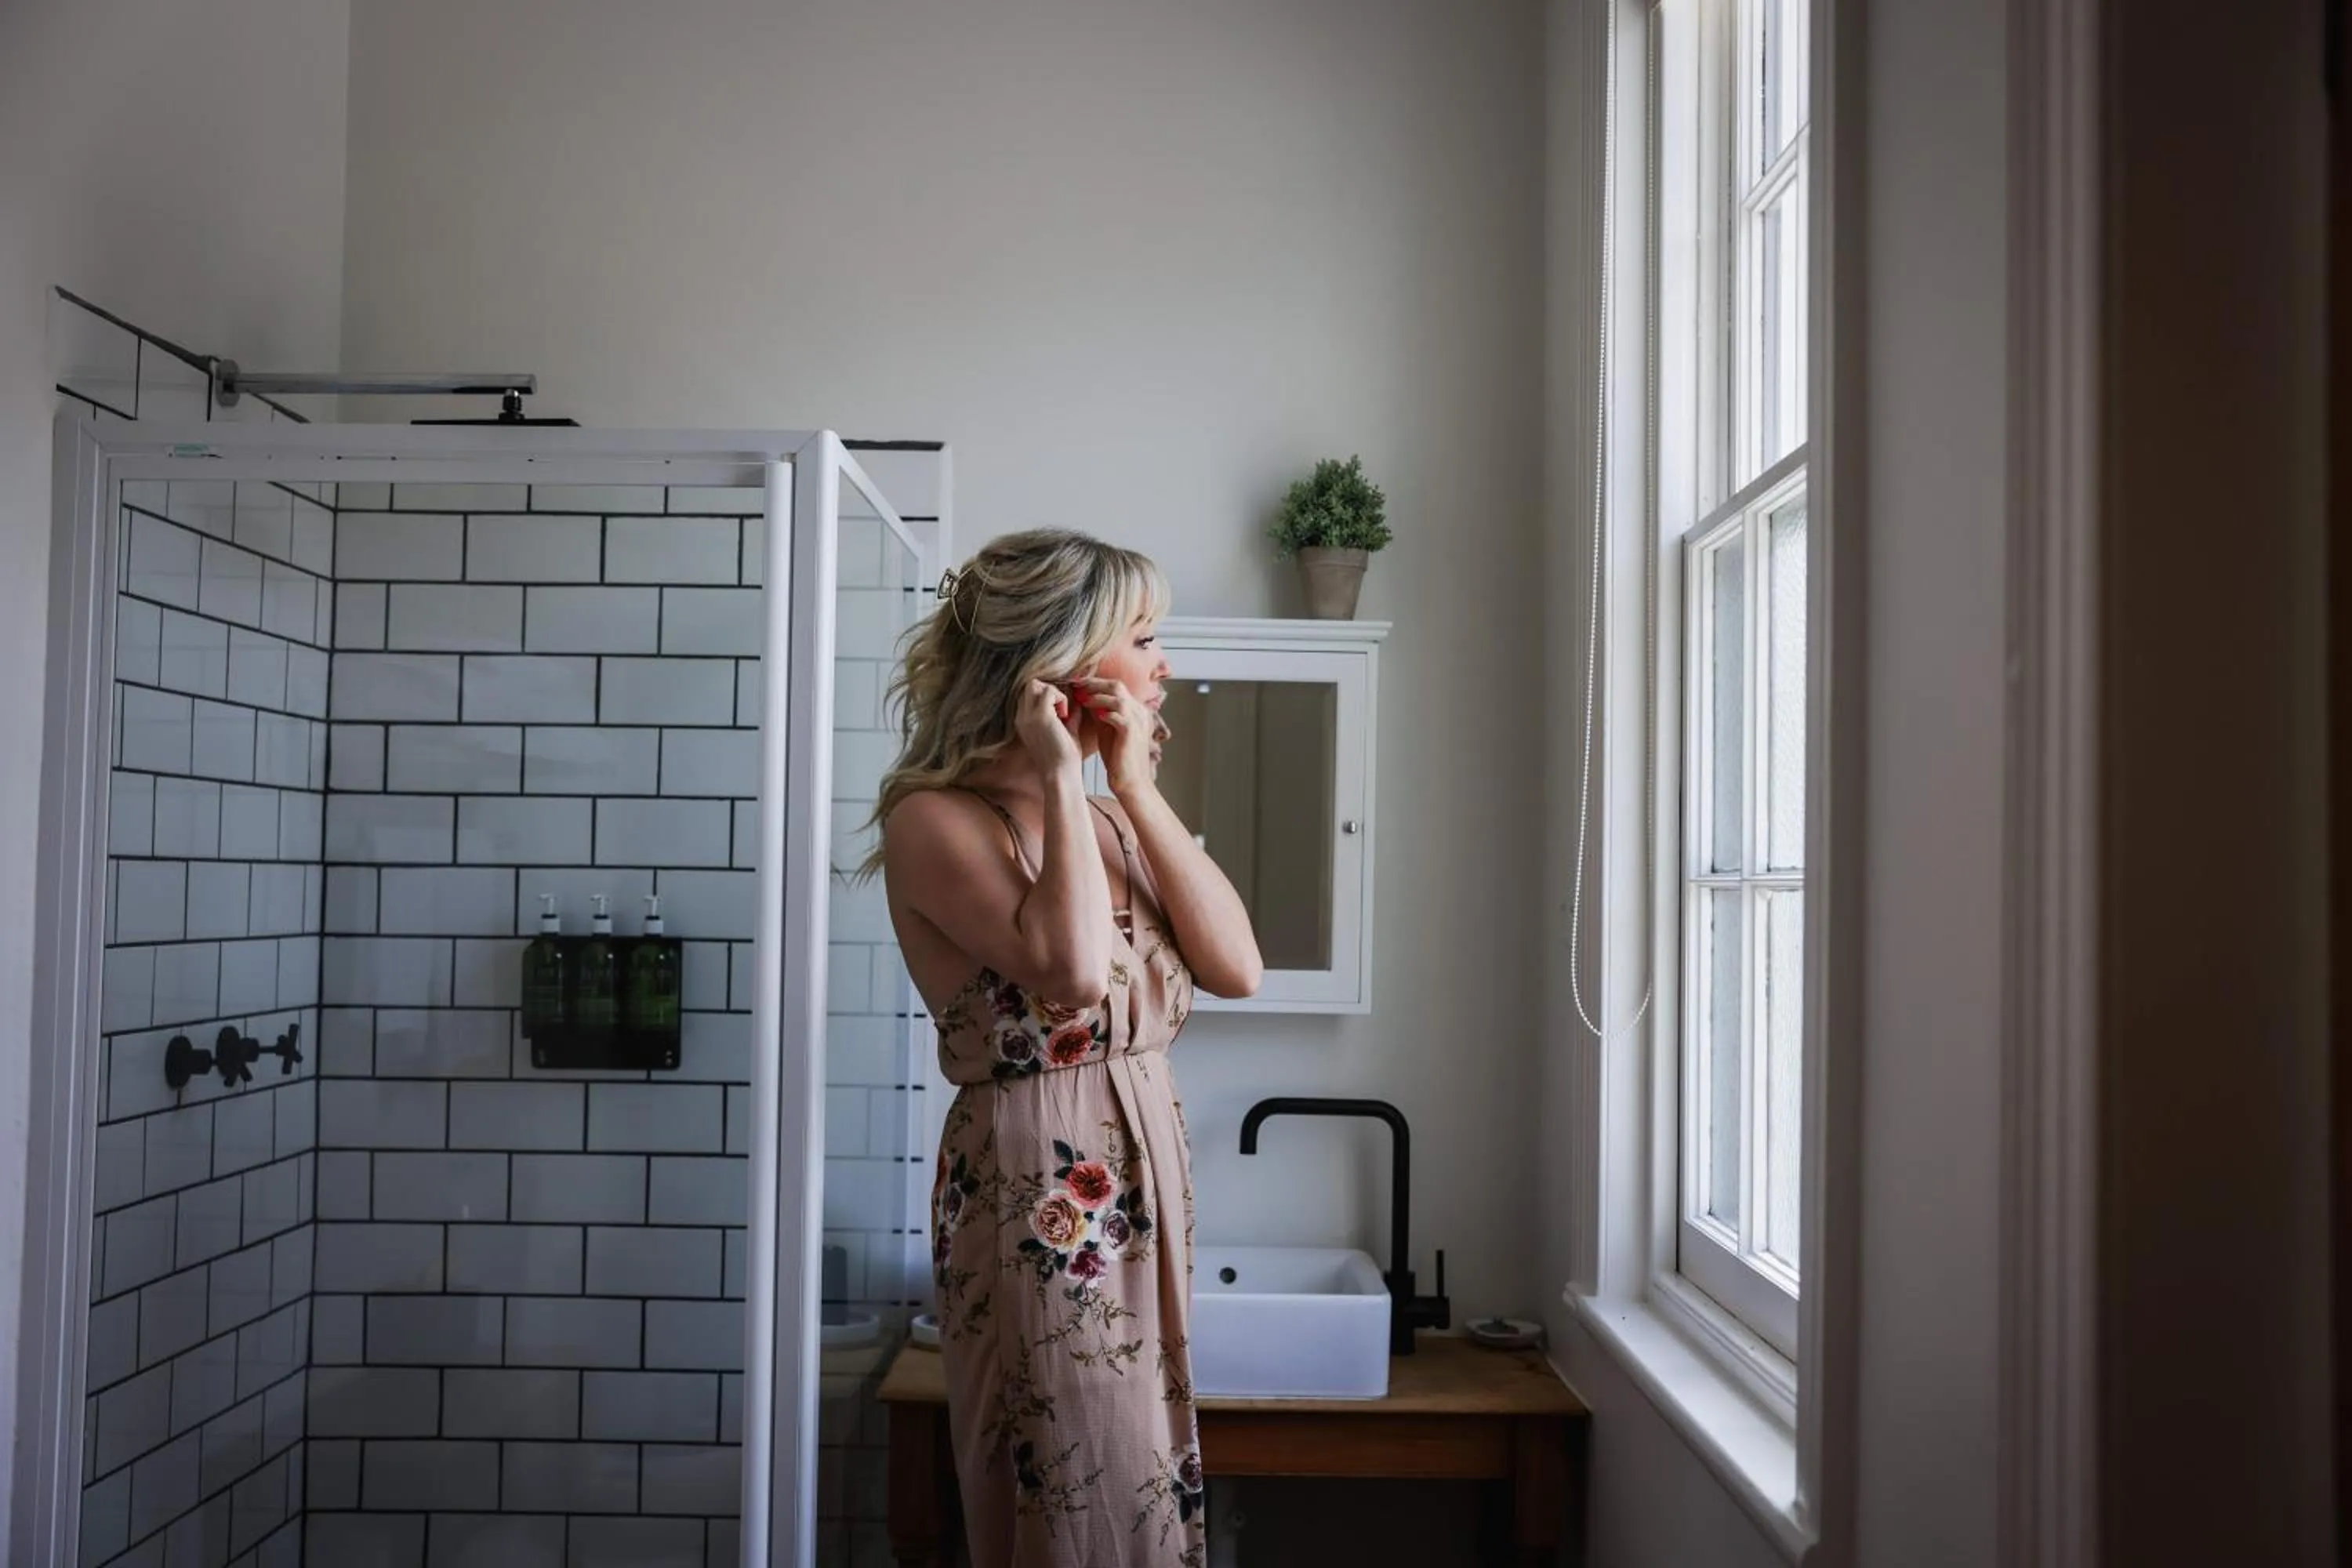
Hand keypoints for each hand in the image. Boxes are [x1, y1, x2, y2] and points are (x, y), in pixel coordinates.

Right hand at [1013, 679, 1083, 779]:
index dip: (1047, 695)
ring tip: (1063, 713)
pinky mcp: (1040, 717)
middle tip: (1062, 708)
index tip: (1062, 709)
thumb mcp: (1065, 731)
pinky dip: (1060, 698)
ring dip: (1053, 693)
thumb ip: (1068, 715)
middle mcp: (1021, 717)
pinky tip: (1065, 715)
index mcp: (1023, 721)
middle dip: (1048, 689)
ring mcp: (1028, 716)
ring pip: (1035, 684)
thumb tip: (1077, 700)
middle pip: (1029, 685)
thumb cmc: (1064, 758)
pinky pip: (1048, 691)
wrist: (1061, 775)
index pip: (1028, 694)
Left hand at [1070, 676, 1158, 796]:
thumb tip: (1085, 698)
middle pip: (1117, 686)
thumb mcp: (1106, 730)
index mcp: (1135, 710)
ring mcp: (1137, 721)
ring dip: (1097, 696)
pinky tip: (1094, 714)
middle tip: (1076, 686)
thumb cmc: (1118, 758)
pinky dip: (1104, 712)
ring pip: (1117, 698)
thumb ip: (1099, 713)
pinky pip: (1118, 715)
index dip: (1095, 683)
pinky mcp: (1132, 732)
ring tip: (1081, 699)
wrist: (1130, 781)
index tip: (1077, 684)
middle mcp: (1139, 712)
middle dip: (1094, 684)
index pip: (1115, 687)